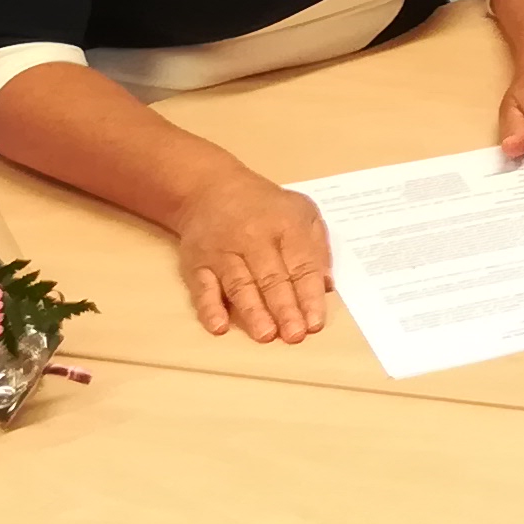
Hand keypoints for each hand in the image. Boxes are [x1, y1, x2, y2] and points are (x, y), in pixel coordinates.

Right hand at [172, 167, 334, 341]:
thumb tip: (326, 286)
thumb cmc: (265, 207)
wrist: (210, 188)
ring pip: (239, 285)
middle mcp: (253, 238)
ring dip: (252, 311)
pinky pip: (203, 288)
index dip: (308, 295)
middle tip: (294, 335)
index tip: (315, 322)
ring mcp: (222, 252)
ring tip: (266, 335)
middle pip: (271, 278)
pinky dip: (209, 307)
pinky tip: (219, 326)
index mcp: (285, 226)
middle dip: (284, 308)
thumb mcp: (302, 211)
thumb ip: (318, 246)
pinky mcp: (197, 264)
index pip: (301, 265)